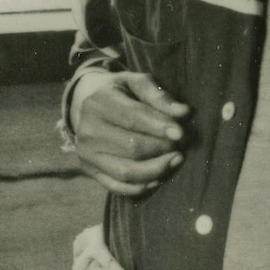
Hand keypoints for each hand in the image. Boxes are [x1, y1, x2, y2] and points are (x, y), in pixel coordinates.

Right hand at [72, 70, 188, 195]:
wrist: (86, 106)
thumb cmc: (120, 93)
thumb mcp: (137, 82)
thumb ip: (159, 96)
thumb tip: (183, 113)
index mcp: (99, 102)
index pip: (133, 118)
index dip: (160, 127)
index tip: (181, 134)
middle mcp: (88, 130)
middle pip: (132, 147)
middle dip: (162, 149)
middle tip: (182, 146)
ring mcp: (86, 153)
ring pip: (125, 172)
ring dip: (156, 170)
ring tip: (175, 161)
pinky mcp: (89, 170)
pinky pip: (117, 187)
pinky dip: (140, 187)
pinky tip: (158, 179)